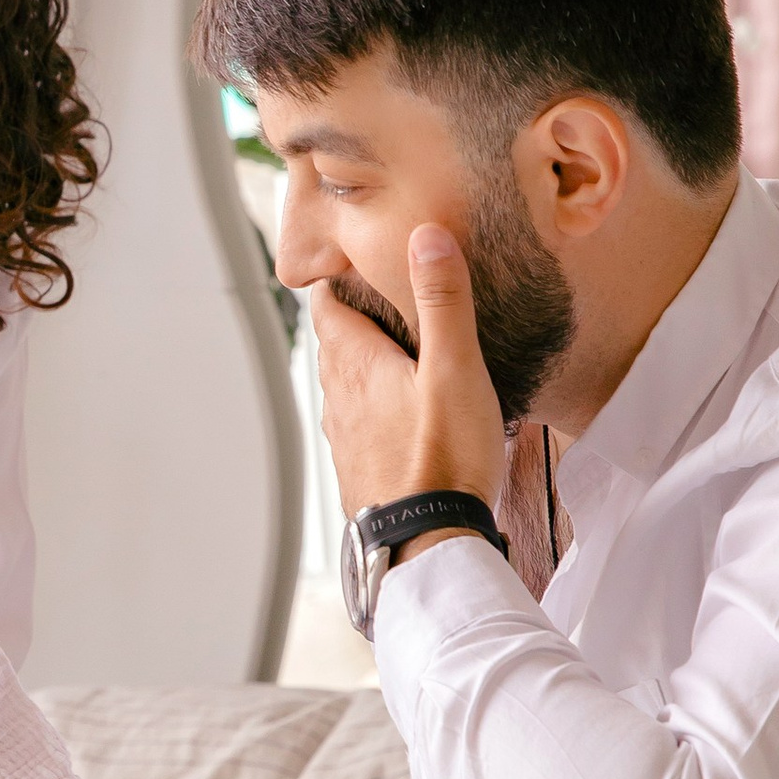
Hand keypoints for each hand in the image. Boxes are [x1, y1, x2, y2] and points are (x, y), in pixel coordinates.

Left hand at [310, 224, 506, 529]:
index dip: (336, 280)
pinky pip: (358, 426)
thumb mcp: (454, 368)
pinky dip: (374, 408)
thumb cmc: (443, 456)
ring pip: (343, 387)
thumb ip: (443, 301)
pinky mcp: (359, 472)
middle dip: (353, 318)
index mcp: (354, 365)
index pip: (325, 306)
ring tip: (398, 353)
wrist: (428, 543)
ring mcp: (344, 440)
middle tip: (384, 299)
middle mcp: (338, 400)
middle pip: (333, 345)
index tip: (356, 261)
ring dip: (363, 366)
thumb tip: (426, 235)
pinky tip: (403, 417)